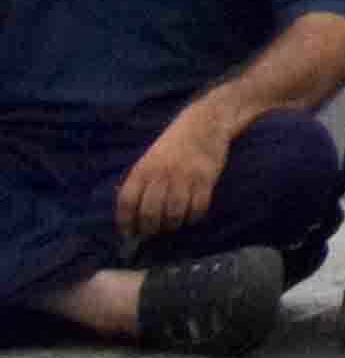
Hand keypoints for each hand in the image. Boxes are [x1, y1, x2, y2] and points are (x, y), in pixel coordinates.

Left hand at [113, 112, 226, 247]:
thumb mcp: (149, 160)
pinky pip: (198, 208)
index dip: (125, 222)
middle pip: (149, 213)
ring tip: (172, 225)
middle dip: (150, 229)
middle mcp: (161, 174)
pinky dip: (193, 218)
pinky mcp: (206, 179)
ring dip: (172, 225)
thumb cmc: (173, 146)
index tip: (129, 233)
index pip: (127, 201)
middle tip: (153, 232)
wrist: (204, 124)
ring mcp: (184, 177)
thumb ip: (140, 183)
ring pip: (173, 214)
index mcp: (143, 169)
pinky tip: (191, 216)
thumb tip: (132, 216)